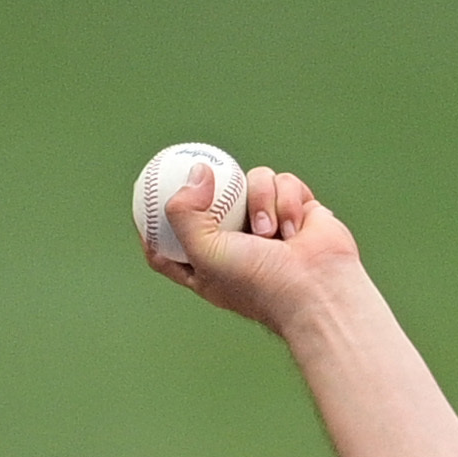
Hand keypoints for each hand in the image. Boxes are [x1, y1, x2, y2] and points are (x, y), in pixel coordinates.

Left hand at [149, 162, 363, 337]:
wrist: (316, 287)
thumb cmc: (259, 281)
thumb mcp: (204, 252)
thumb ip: (184, 213)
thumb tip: (196, 172)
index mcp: (209, 268)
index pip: (172, 250)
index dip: (155, 230)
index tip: (141, 206)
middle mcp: (239, 246)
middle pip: (212, 205)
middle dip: (207, 189)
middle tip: (200, 169)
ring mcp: (270, 225)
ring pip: (254, 180)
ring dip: (262, 200)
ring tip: (270, 233)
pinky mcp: (298, 210)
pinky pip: (284, 182)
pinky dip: (287, 201)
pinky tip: (295, 229)